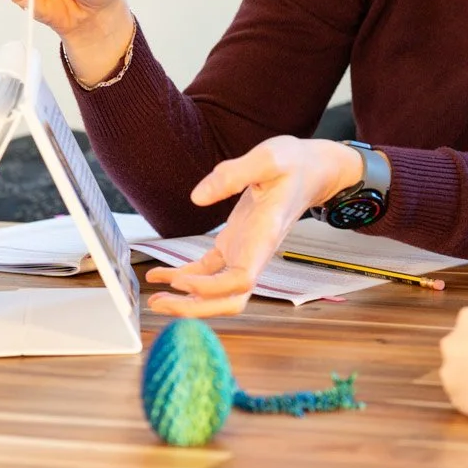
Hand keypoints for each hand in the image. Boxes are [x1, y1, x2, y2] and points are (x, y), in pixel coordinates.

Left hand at [145, 137, 364, 316]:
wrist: (311, 171)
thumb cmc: (295, 164)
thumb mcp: (267, 158)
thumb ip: (233, 174)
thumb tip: (197, 197)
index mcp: (264, 236)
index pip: (241, 280)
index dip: (212, 289)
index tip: (183, 281)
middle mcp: (255, 252)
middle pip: (230, 300)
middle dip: (197, 309)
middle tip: (160, 303)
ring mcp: (244, 252)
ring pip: (218, 293)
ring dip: (189, 301)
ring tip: (155, 299)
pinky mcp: (234, 244)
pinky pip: (208, 272)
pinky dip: (185, 278)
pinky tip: (161, 274)